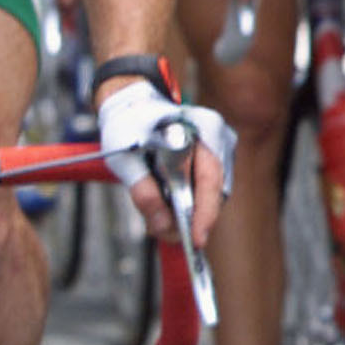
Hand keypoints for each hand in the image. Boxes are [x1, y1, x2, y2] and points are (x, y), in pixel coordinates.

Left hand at [97, 83, 235, 246]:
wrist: (129, 104)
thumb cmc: (128, 125)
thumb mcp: (126, 160)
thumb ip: (145, 193)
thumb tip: (163, 225)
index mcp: (201, 129)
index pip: (211, 179)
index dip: (205, 213)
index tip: (197, 239)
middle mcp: (217, 136)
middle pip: (215, 190)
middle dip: (192, 218)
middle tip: (166, 233)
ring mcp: (217, 146)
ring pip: (211, 192)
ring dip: (189, 210)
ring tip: (160, 220)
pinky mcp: (211, 156)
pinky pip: (205, 186)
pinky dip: (188, 200)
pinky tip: (168, 205)